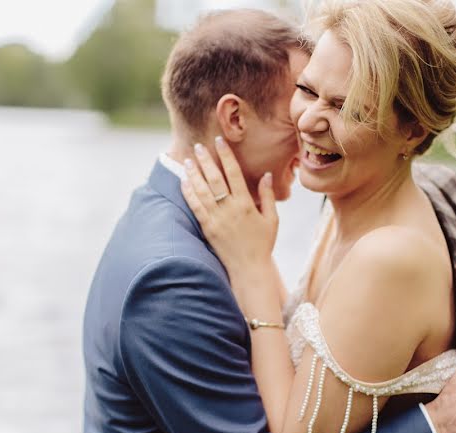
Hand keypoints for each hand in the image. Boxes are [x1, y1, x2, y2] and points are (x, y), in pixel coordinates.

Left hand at [181, 137, 278, 274]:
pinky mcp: (207, 228)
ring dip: (193, 173)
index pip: (234, 173)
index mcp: (246, 204)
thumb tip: (266, 175)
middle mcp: (229, 209)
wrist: (249, 268)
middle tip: (198, 146)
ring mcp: (216, 219)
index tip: (219, 141)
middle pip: (214, 178)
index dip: (226, 155)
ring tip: (187, 159)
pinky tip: (184, 181)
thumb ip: (268, 196)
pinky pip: (195, 207)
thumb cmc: (263, 244)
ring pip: (201, 190)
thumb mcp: (272, 219)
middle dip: (205, 160)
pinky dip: (188, 192)